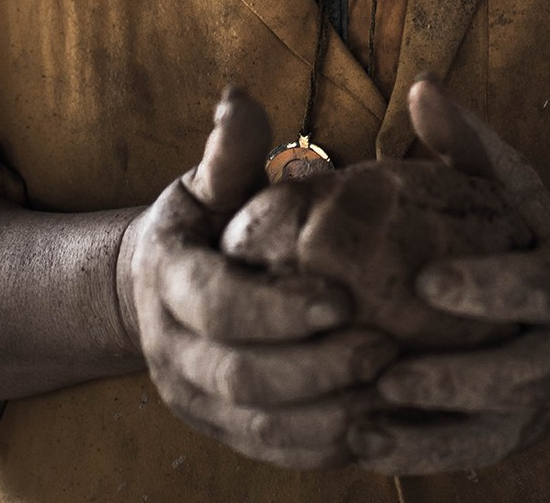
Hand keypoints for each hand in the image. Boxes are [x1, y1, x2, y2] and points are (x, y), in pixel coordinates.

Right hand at [117, 88, 398, 468]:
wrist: (156, 289)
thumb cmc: (205, 222)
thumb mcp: (210, 182)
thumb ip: (230, 150)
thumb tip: (239, 98)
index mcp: (168, 280)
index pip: (216, 306)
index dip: (277, 308)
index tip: (342, 296)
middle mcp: (172, 349)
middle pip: (239, 377)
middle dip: (315, 368)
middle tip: (386, 347)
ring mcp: (194, 399)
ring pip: (258, 427)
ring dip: (329, 414)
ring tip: (393, 386)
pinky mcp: (221, 431)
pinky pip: (274, 452)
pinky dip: (325, 446)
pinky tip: (378, 422)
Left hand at [349, 78, 549, 473]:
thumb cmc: (529, 237)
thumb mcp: (512, 185)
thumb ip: (468, 142)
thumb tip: (422, 86)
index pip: (535, 287)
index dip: (486, 286)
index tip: (426, 280)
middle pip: (517, 372)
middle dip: (455, 376)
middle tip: (388, 369)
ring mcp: (539, 398)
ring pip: (492, 423)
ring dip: (430, 427)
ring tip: (367, 415)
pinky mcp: (514, 435)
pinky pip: (470, 452)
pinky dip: (421, 454)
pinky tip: (366, 444)